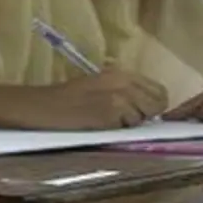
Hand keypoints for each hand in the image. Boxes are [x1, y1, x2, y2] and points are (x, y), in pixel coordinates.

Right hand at [4, 68, 168, 129]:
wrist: (43, 106)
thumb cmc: (67, 98)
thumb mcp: (99, 85)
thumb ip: (124, 91)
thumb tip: (147, 106)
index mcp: (121, 72)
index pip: (159, 90)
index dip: (153, 104)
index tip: (141, 113)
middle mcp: (123, 81)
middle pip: (158, 103)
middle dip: (147, 115)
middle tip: (125, 120)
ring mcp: (118, 96)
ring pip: (144, 116)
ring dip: (131, 124)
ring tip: (108, 122)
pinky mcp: (110, 112)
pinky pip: (128, 126)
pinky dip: (119, 130)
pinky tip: (101, 125)